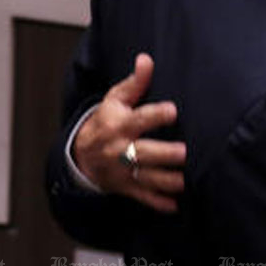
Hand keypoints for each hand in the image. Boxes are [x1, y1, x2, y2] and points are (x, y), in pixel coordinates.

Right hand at [72, 53, 185, 212]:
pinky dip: (157, 203)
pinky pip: (142, 198)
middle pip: (143, 153)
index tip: (173, 110)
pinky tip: (174, 206)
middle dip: (164, 154)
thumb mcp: (114, 100)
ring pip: (146, 178)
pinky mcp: (126, 187)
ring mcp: (122, 171)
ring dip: (166, 181)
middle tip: (186, 152)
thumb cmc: (105, 122)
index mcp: (119, 125)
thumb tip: (146, 59)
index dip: (155, 114)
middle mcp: (120, 150)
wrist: (79, 156)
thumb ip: (134, 82)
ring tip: (186, 181)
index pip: (138, 119)